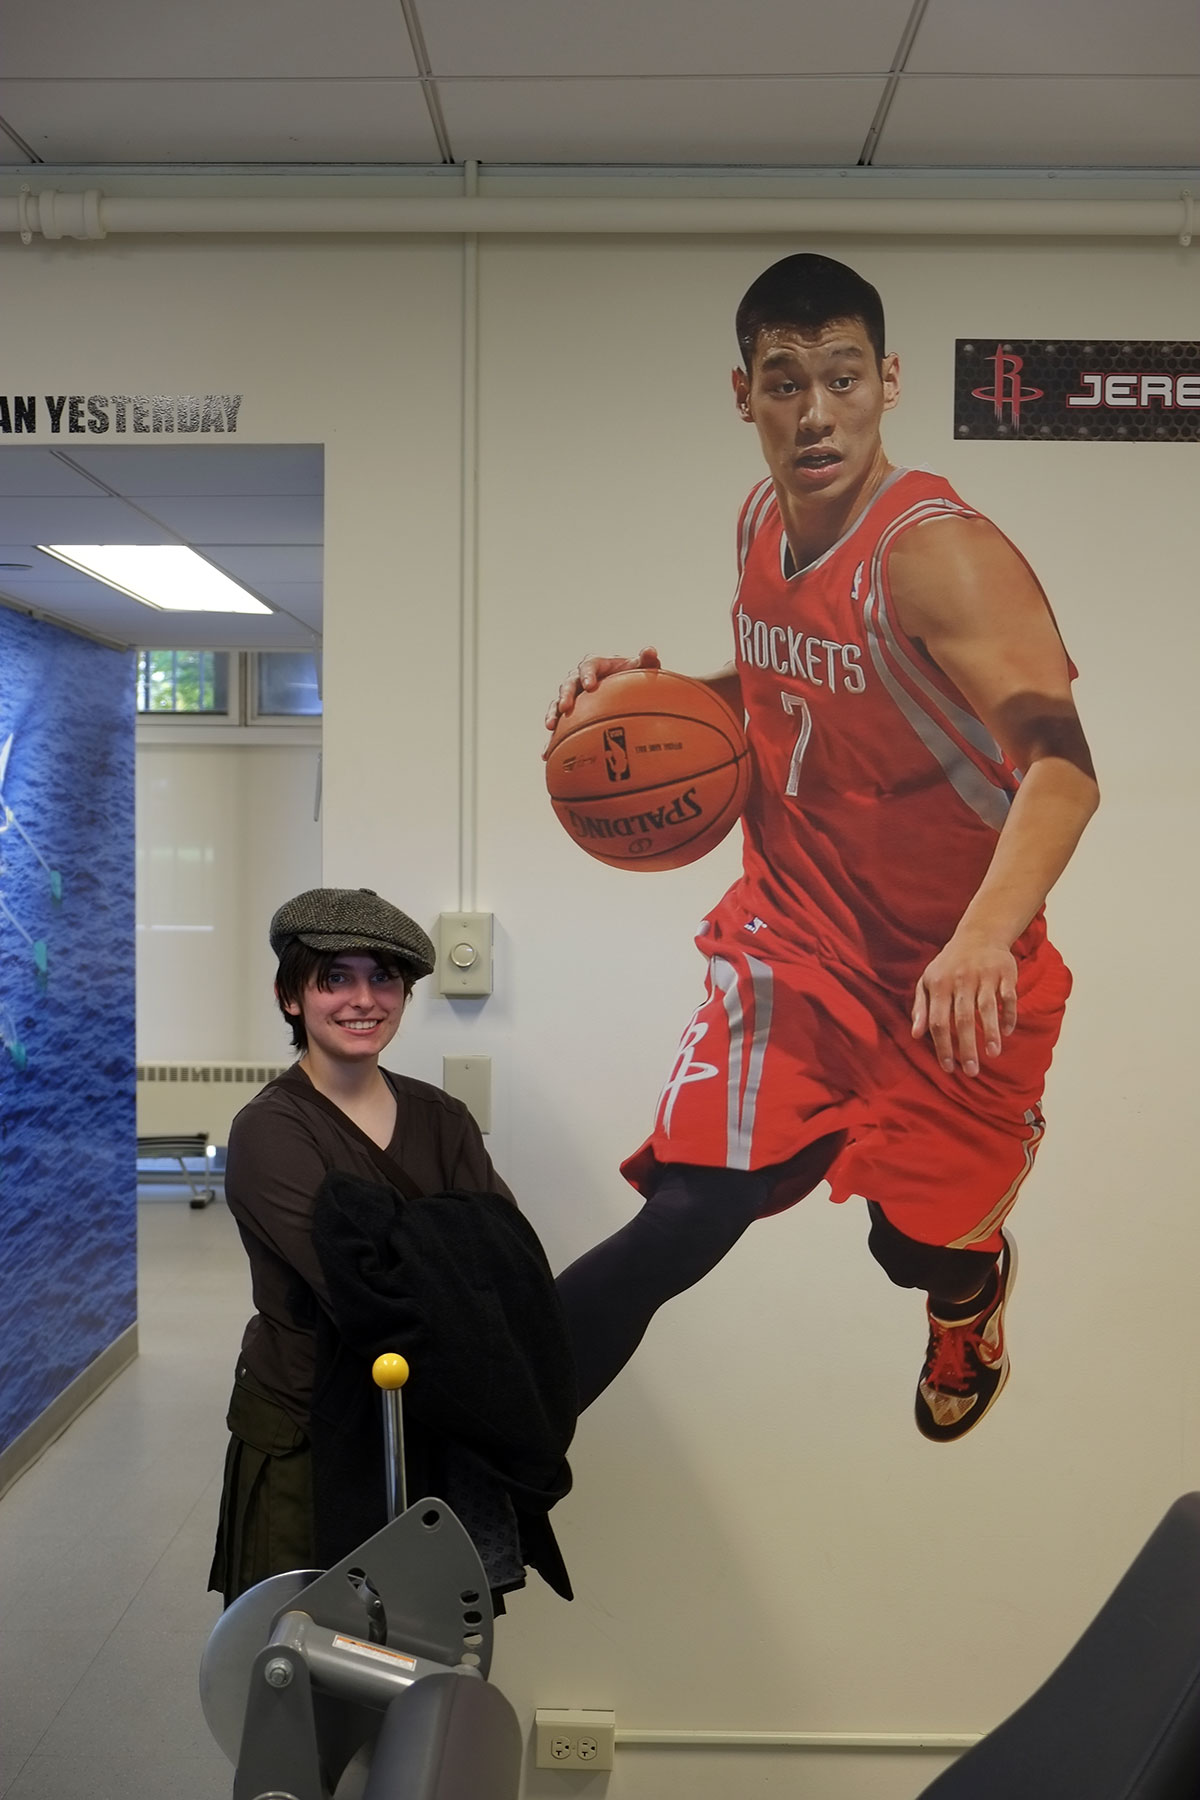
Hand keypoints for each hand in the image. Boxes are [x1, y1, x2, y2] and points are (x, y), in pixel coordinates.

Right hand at [543, 646, 660, 747]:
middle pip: (569, 684)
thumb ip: (646, 660)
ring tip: (550, 727)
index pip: (589, 666)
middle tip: (566, 707)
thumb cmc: (634, 676)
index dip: (587, 675)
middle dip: (566, 695)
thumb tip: (650, 651)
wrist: (626, 691)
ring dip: (553, 714)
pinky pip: (559, 724)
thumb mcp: (641, 668)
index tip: (589, 686)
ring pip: (558, 703)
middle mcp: (580, 679)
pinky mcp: (571, 713)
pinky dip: (552, 738)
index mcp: (596, 665)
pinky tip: (547, 753)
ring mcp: (574, 696)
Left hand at [911, 932, 1017, 1076]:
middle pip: (963, 1019)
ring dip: (990, 1033)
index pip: (938, 1021)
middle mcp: (961, 980)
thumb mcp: (927, 981)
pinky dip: (1008, 1015)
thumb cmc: (948, 965)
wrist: (978, 935)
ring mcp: (984, 976)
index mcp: (939, 985)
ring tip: (993, 1055)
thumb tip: (915, 1035)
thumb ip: (920, 1008)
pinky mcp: (1005, 973)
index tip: (948, 1068)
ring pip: (987, 1008)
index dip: (942, 1046)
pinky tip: (1007, 1033)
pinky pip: (1008, 997)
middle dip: (967, 1047)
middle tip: (971, 1071)